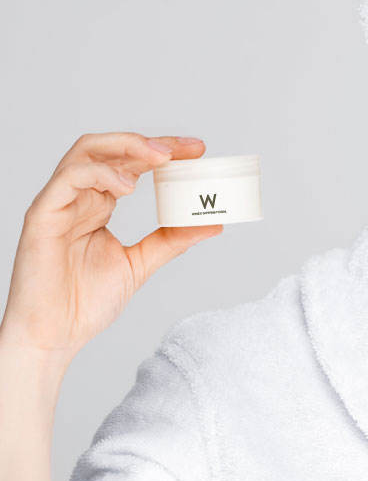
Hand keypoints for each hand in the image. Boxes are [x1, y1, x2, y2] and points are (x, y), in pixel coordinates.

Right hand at [0, 132, 222, 364]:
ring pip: (87, 151)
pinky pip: (69, 178)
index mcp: (100, 203)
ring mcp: (59, 202)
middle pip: (111, 148)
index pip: (131, 162)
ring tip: (159, 159)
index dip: (163, 150)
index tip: (197, 150)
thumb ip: (172, 240)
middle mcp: (79, 197)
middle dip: (150, 142)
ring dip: (126, 148)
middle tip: (183, 149)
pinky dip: (101, 173)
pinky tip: (127, 186)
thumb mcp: (141, 263)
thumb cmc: (84, 302)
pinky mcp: (43, 214)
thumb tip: (211, 223)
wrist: (54, 337)